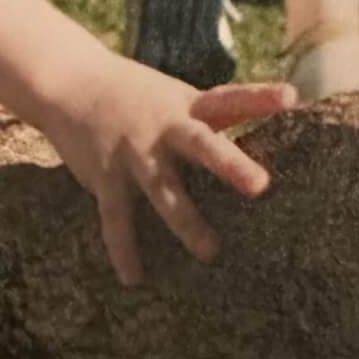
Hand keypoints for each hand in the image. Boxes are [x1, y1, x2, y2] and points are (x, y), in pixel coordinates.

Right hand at [41, 64, 297, 286]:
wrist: (67, 81)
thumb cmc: (131, 93)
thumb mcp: (173, 95)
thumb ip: (211, 116)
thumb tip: (260, 136)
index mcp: (186, 106)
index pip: (230, 100)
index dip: (260, 98)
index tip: (291, 98)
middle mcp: (163, 128)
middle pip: (201, 145)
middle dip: (229, 164)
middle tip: (260, 185)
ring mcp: (133, 152)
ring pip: (162, 189)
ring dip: (186, 221)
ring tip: (210, 252)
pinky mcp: (106, 176)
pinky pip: (116, 218)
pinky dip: (124, 249)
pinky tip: (134, 278)